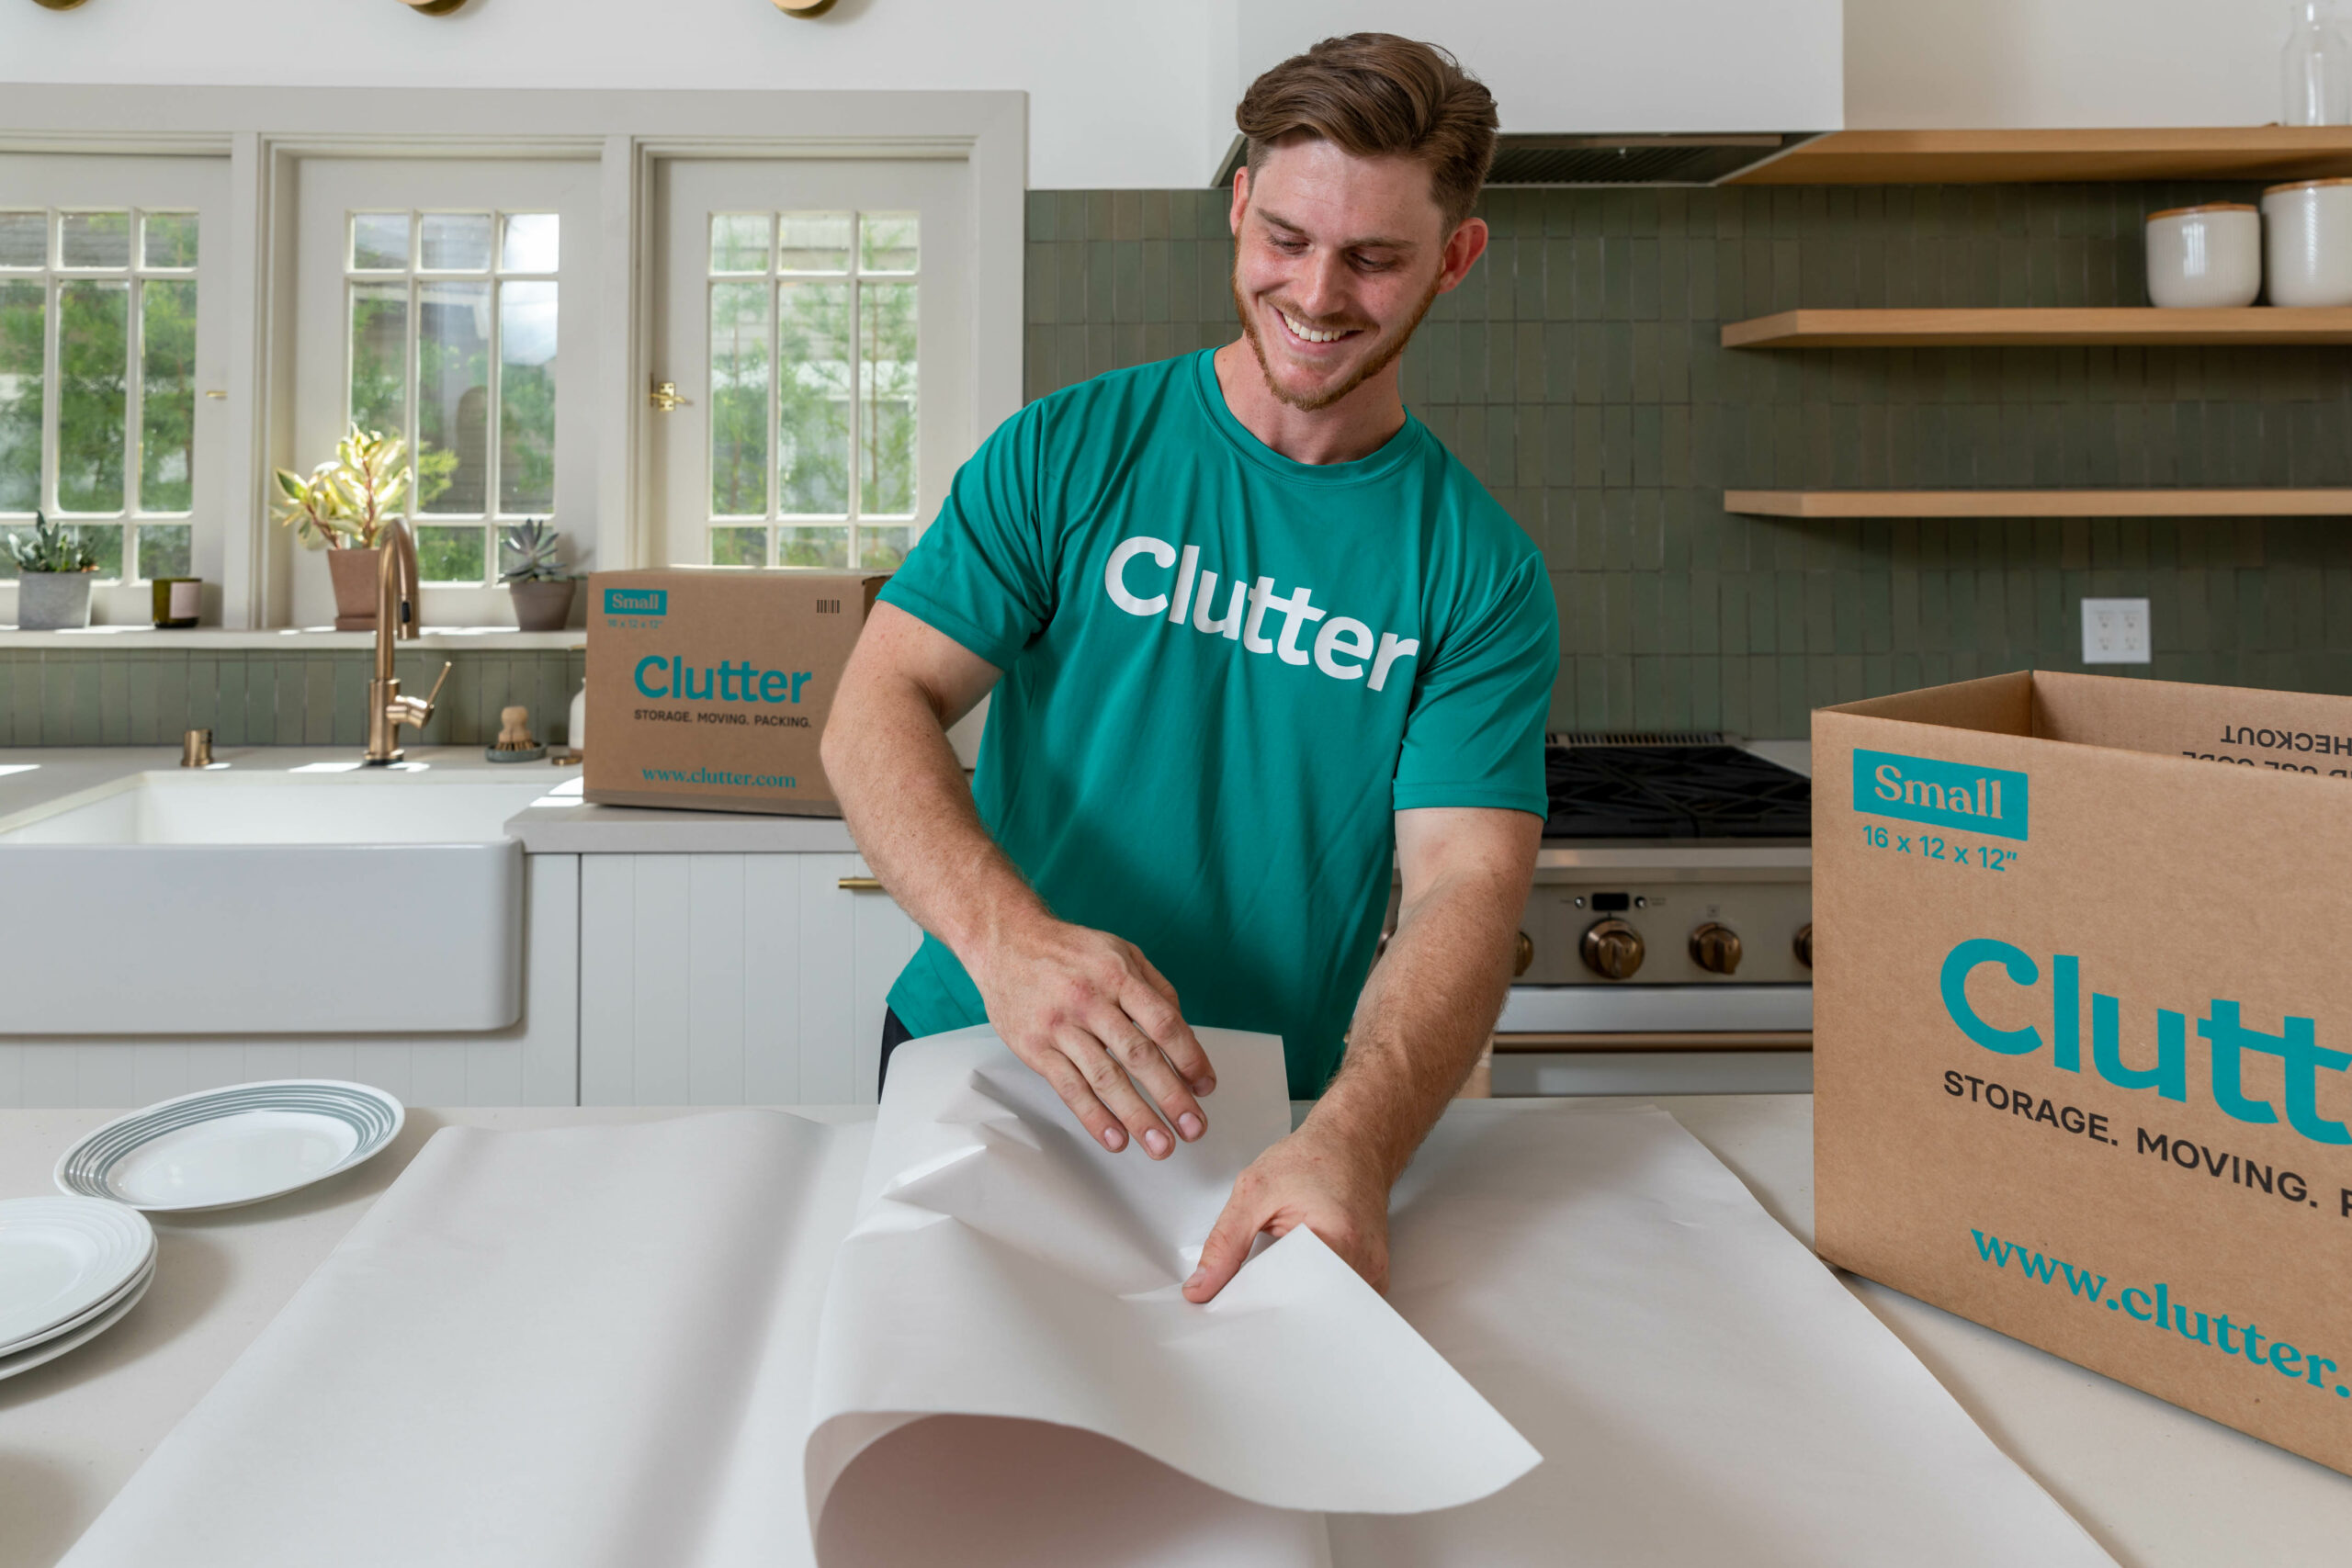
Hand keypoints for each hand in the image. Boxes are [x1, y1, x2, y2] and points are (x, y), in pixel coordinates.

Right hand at [969, 916, 1215, 1158]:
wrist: (1006, 942)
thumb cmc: (1069, 951)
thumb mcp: (1120, 952)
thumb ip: (1155, 989)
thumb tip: (1185, 1035)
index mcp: (1118, 975)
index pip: (1163, 1023)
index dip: (1190, 1058)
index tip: (1205, 1087)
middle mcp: (1090, 1001)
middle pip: (1138, 1056)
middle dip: (1171, 1097)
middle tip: (1194, 1128)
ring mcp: (1060, 1026)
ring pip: (1105, 1078)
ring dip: (1137, 1117)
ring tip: (1161, 1146)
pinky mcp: (1035, 1048)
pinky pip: (1069, 1088)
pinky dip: (1094, 1117)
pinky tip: (1116, 1139)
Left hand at [1184, 1124, 1390, 1301]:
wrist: (1354, 1143)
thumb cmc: (1314, 1158)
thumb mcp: (1255, 1190)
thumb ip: (1225, 1242)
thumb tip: (1201, 1288)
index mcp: (1339, 1240)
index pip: (1294, 1299)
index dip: (1257, 1308)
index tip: (1228, 1310)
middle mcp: (1365, 1264)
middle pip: (1311, 1314)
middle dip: (1273, 1315)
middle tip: (1241, 1308)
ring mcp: (1373, 1274)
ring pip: (1325, 1313)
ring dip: (1295, 1308)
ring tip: (1267, 1294)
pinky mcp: (1373, 1276)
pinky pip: (1338, 1303)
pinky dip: (1312, 1299)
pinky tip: (1293, 1286)